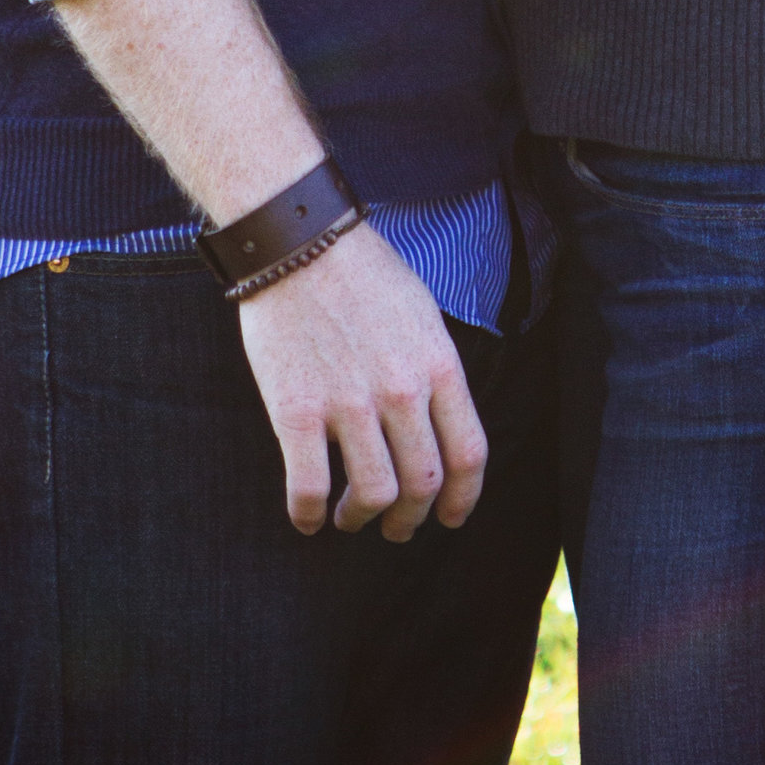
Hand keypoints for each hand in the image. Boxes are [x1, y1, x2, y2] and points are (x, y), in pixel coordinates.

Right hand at [233, 221, 488, 542]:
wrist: (298, 239)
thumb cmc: (361, 271)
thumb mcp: (422, 313)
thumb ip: (434, 370)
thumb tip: (437, 425)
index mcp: (438, 365)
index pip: (468, 454)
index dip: (462, 498)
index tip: (449, 516)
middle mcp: (401, 390)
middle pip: (421, 484)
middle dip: (410, 518)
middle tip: (395, 526)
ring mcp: (349, 403)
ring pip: (372, 495)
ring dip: (361, 518)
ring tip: (349, 517)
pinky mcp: (297, 410)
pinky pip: (308, 487)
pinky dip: (308, 516)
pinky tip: (307, 518)